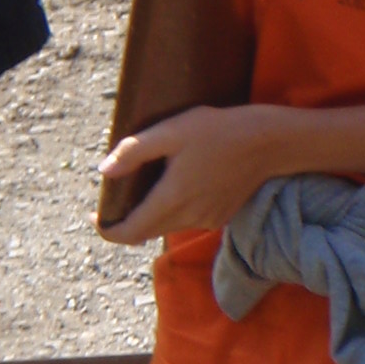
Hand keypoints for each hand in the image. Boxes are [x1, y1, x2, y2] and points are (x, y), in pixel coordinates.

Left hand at [98, 105, 291, 244]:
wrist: (269, 143)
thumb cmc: (219, 131)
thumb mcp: (172, 131)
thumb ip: (134, 152)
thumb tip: (104, 171)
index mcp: (171, 199)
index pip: (128, 232)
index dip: (106, 230)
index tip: (95, 217)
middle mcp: (188, 217)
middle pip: (145, 232)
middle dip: (126, 220)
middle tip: (116, 195)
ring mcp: (206, 220)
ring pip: (166, 226)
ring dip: (151, 214)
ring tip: (146, 185)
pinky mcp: (220, 217)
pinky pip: (187, 220)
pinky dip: (174, 210)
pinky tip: (178, 184)